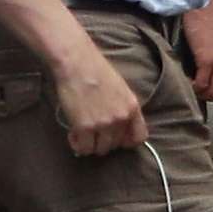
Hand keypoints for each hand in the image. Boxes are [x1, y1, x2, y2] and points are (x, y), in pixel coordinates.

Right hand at [52, 40, 144, 155]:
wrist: (75, 62)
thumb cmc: (95, 69)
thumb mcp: (120, 88)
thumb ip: (123, 107)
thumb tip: (117, 125)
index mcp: (132, 107)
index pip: (138, 137)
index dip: (126, 141)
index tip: (116, 138)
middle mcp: (121, 118)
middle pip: (116, 144)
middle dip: (104, 140)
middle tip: (93, 132)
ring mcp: (103, 124)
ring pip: (100, 149)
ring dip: (91, 144)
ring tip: (82, 134)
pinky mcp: (84, 127)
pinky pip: (84, 148)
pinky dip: (78, 145)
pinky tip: (73, 135)